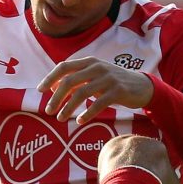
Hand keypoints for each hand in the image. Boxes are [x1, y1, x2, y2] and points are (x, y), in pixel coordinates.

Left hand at [38, 57, 153, 124]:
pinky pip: (98, 104)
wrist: (142, 86)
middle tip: (48, 111)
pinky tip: (80, 122)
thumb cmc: (113, 82)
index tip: (40, 90)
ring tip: (61, 119)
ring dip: (68, 108)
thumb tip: (54, 88)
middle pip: (69, 81)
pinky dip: (86, 114)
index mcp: (89, 62)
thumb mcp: (95, 76)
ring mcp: (108, 79)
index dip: (50, 78)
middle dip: (56, 97)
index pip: (64, 66)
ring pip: (81, 93)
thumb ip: (77, 79)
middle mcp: (97, 67)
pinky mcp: (117, 91)